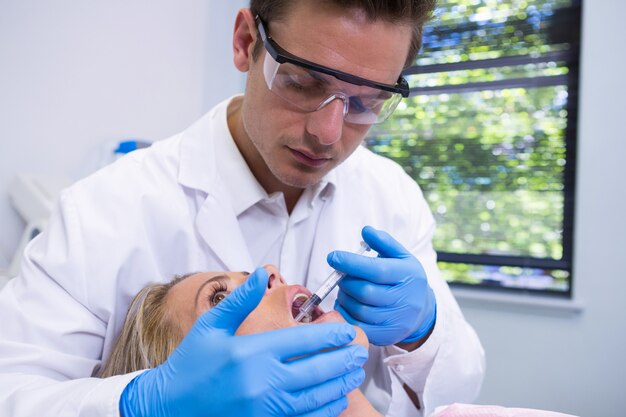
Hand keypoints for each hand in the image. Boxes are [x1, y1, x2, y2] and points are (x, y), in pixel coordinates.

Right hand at [120, 267, 367, 416]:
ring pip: (316, 395)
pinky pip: (304, 416)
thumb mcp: (210, 326)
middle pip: (318, 369)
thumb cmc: (189, 364)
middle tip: (361, 351)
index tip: (348, 330)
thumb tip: (262, 273)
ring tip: (355, 372)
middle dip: (344, 359)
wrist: (167, 407)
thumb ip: (241, 301)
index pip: (304, 341)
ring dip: (340, 383)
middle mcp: (263, 381)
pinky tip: (335, 398)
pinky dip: (324, 407)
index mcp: (252, 352)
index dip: (331, 335)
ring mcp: (265, 407)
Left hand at [328, 226, 436, 346]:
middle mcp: (404, 299)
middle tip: (342, 276)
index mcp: (407, 276)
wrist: (422, 312)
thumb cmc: (406, 279)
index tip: (333, 257)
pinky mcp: (385, 336)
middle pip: (365, 292)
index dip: (351, 263)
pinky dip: (346, 314)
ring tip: (347, 289)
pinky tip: (347, 304)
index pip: (376, 270)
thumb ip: (384, 242)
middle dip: (346, 282)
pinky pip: (358, 326)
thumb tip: (366, 231)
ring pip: (359, 310)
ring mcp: (395, 320)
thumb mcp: (401, 257)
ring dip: (345, 297)